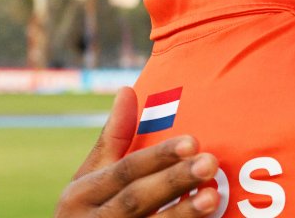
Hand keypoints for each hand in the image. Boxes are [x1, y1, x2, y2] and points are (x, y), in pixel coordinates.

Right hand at [54, 87, 219, 217]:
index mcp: (81, 195)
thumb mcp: (88, 179)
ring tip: (213, 198)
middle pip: (137, 200)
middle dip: (174, 182)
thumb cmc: (86, 212)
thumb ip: (112, 139)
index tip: (192, 141)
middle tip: (210, 163)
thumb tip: (126, 89)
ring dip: (182, 215)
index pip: (126, 171)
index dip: (159, 156)